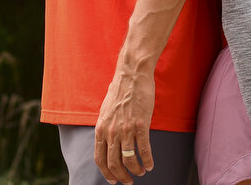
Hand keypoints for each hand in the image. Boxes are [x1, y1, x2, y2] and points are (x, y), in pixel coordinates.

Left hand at [94, 68, 155, 183]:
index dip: (106, 173)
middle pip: (114, 163)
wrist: (132, 75)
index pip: (100, 159)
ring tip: (141, 172)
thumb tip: (107, 139)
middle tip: (128, 181)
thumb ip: (106, 127)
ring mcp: (126, 129)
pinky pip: (144, 149)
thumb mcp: (105, 111)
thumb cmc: (120, 90)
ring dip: (135, 170)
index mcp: (101, 129)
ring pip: (129, 159)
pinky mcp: (141, 125)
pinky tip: (150, 165)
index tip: (113, 180)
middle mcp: (111, 132)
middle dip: (121, 176)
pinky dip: (147, 161)